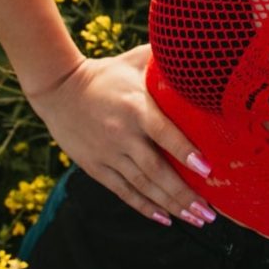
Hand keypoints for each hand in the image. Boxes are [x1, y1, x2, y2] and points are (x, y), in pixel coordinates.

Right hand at [24, 43, 215, 227]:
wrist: (59, 89)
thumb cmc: (106, 72)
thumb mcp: (134, 61)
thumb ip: (163, 59)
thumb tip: (193, 49)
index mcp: (136, 107)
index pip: (164, 133)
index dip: (185, 152)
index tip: (208, 170)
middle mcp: (122, 134)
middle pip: (156, 170)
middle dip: (184, 194)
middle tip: (209, 212)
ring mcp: (108, 153)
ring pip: (143, 186)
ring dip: (171, 205)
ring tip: (196, 219)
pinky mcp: (95, 167)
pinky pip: (123, 191)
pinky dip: (144, 207)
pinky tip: (165, 218)